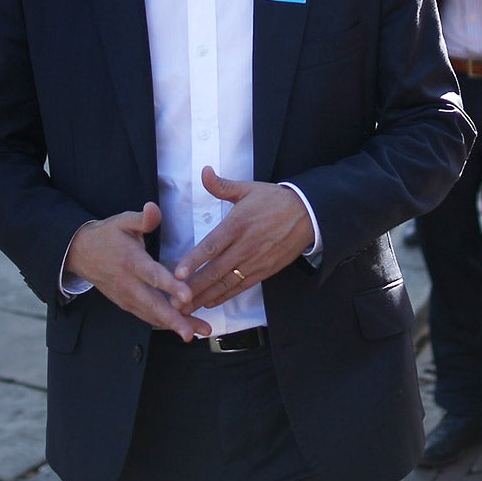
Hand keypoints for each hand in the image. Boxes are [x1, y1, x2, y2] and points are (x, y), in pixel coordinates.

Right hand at [66, 202, 204, 340]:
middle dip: (173, 319)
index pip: (153, 275)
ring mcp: (126, 297)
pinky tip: (184, 329)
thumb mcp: (122, 221)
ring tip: (196, 334)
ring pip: (151, 315)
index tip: (187, 297)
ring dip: (173, 326)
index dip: (170, 286)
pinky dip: (164, 324)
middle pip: (152, 304)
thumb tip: (153, 209)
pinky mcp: (126, 304)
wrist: (80, 252)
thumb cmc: (107, 235)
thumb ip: (142, 218)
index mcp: (131, 261)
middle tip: (191, 332)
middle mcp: (128, 283)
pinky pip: (146, 316)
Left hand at [173, 168, 314, 311]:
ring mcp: (255, 261)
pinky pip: (241, 286)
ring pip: (226, 283)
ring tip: (185, 309)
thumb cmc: (275, 200)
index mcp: (237, 224)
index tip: (177, 274)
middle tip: (174, 300)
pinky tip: (209, 303)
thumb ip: (222, 185)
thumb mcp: (249, 189)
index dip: (194, 261)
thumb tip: (204, 171)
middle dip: (193, 287)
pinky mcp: (264, 271)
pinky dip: (224, 296)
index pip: (211, 246)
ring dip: (205, 296)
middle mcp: (245, 246)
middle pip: (215, 270)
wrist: (308, 214)